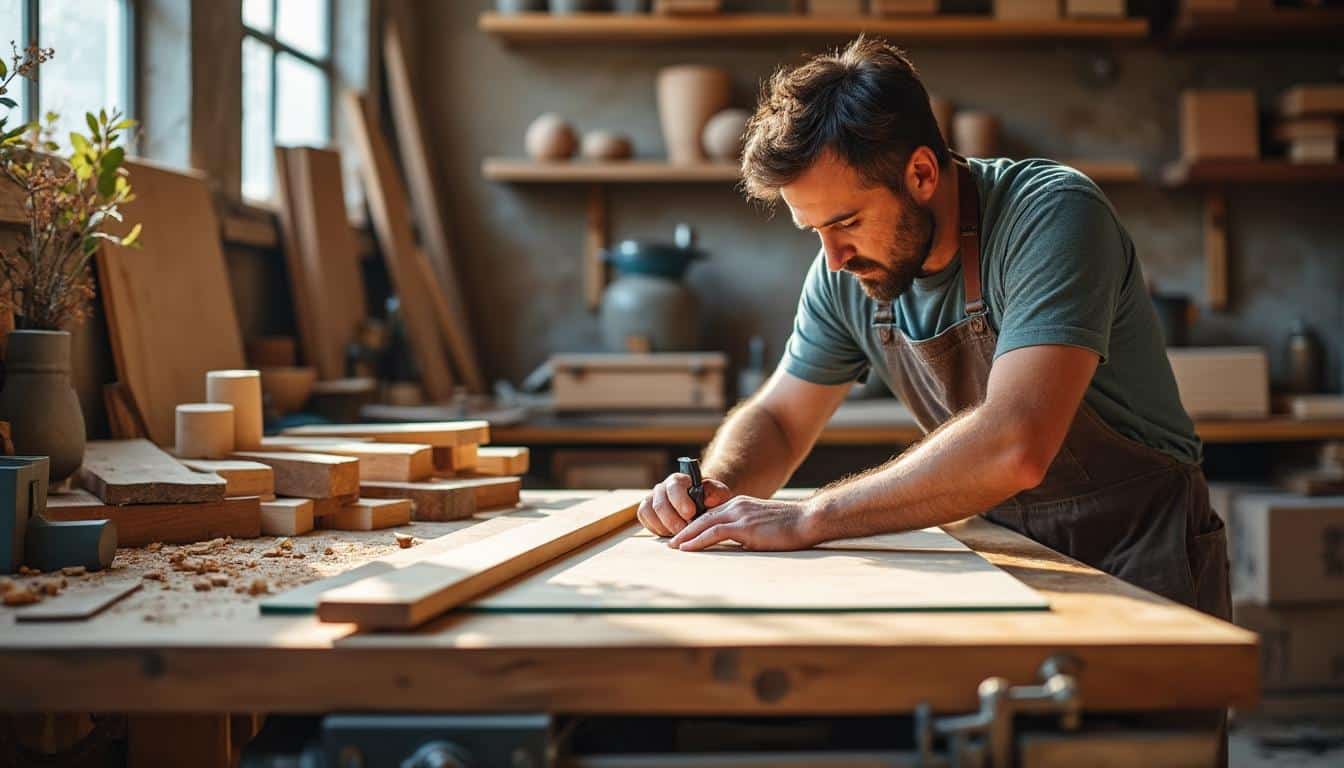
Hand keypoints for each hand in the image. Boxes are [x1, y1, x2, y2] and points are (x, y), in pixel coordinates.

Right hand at [637, 472, 732, 536]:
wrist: (701, 502)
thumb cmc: (709, 497)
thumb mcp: (718, 493)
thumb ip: (715, 493)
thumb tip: (708, 500)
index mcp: (678, 480)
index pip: (674, 487)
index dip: (680, 502)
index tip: (691, 514)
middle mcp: (662, 488)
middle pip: (660, 505)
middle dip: (673, 522)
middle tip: (686, 530)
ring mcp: (652, 499)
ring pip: (649, 512)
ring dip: (665, 527)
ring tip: (680, 533)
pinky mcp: (647, 511)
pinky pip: (645, 520)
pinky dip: (657, 529)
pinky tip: (670, 533)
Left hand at [668, 496, 820, 551]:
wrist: (808, 520)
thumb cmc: (791, 527)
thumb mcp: (764, 528)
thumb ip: (747, 533)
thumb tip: (737, 548)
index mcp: (741, 505)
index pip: (711, 515)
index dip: (694, 526)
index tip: (683, 537)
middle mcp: (737, 506)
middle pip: (702, 517)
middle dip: (684, 530)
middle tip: (670, 542)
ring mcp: (740, 514)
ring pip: (704, 524)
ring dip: (686, 536)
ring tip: (673, 547)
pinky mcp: (744, 526)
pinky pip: (714, 533)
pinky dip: (697, 541)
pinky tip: (687, 549)